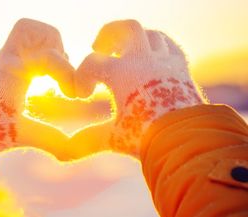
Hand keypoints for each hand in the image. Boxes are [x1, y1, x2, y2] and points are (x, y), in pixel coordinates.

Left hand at [0, 18, 73, 157]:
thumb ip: (48, 138)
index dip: (67, 72)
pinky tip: (45, 75)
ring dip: (48, 45)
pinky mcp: (6, 63)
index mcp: (11, 72)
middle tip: (59, 73)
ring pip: (28, 31)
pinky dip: (40, 51)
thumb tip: (72, 147)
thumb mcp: (19, 134)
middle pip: (31, 29)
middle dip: (55, 46)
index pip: (47, 55)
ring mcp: (5, 59)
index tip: (75, 96)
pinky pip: (25, 43)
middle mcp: (7, 59)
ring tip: (54, 72)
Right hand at [70, 20, 204, 158]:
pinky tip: (150, 57)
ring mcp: (164, 62)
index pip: (92, 63)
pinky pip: (169, 46)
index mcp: (122, 74)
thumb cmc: (148, 136)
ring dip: (133, 40)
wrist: (186, 138)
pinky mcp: (180, 68)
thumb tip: (64, 153)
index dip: (81, 76)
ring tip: (124, 52)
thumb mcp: (114, 137)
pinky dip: (157, 46)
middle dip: (108, 34)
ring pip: (150, 35)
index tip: (83, 94)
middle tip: (98, 46)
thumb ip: (88, 139)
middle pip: (125, 29)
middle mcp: (143, 61)